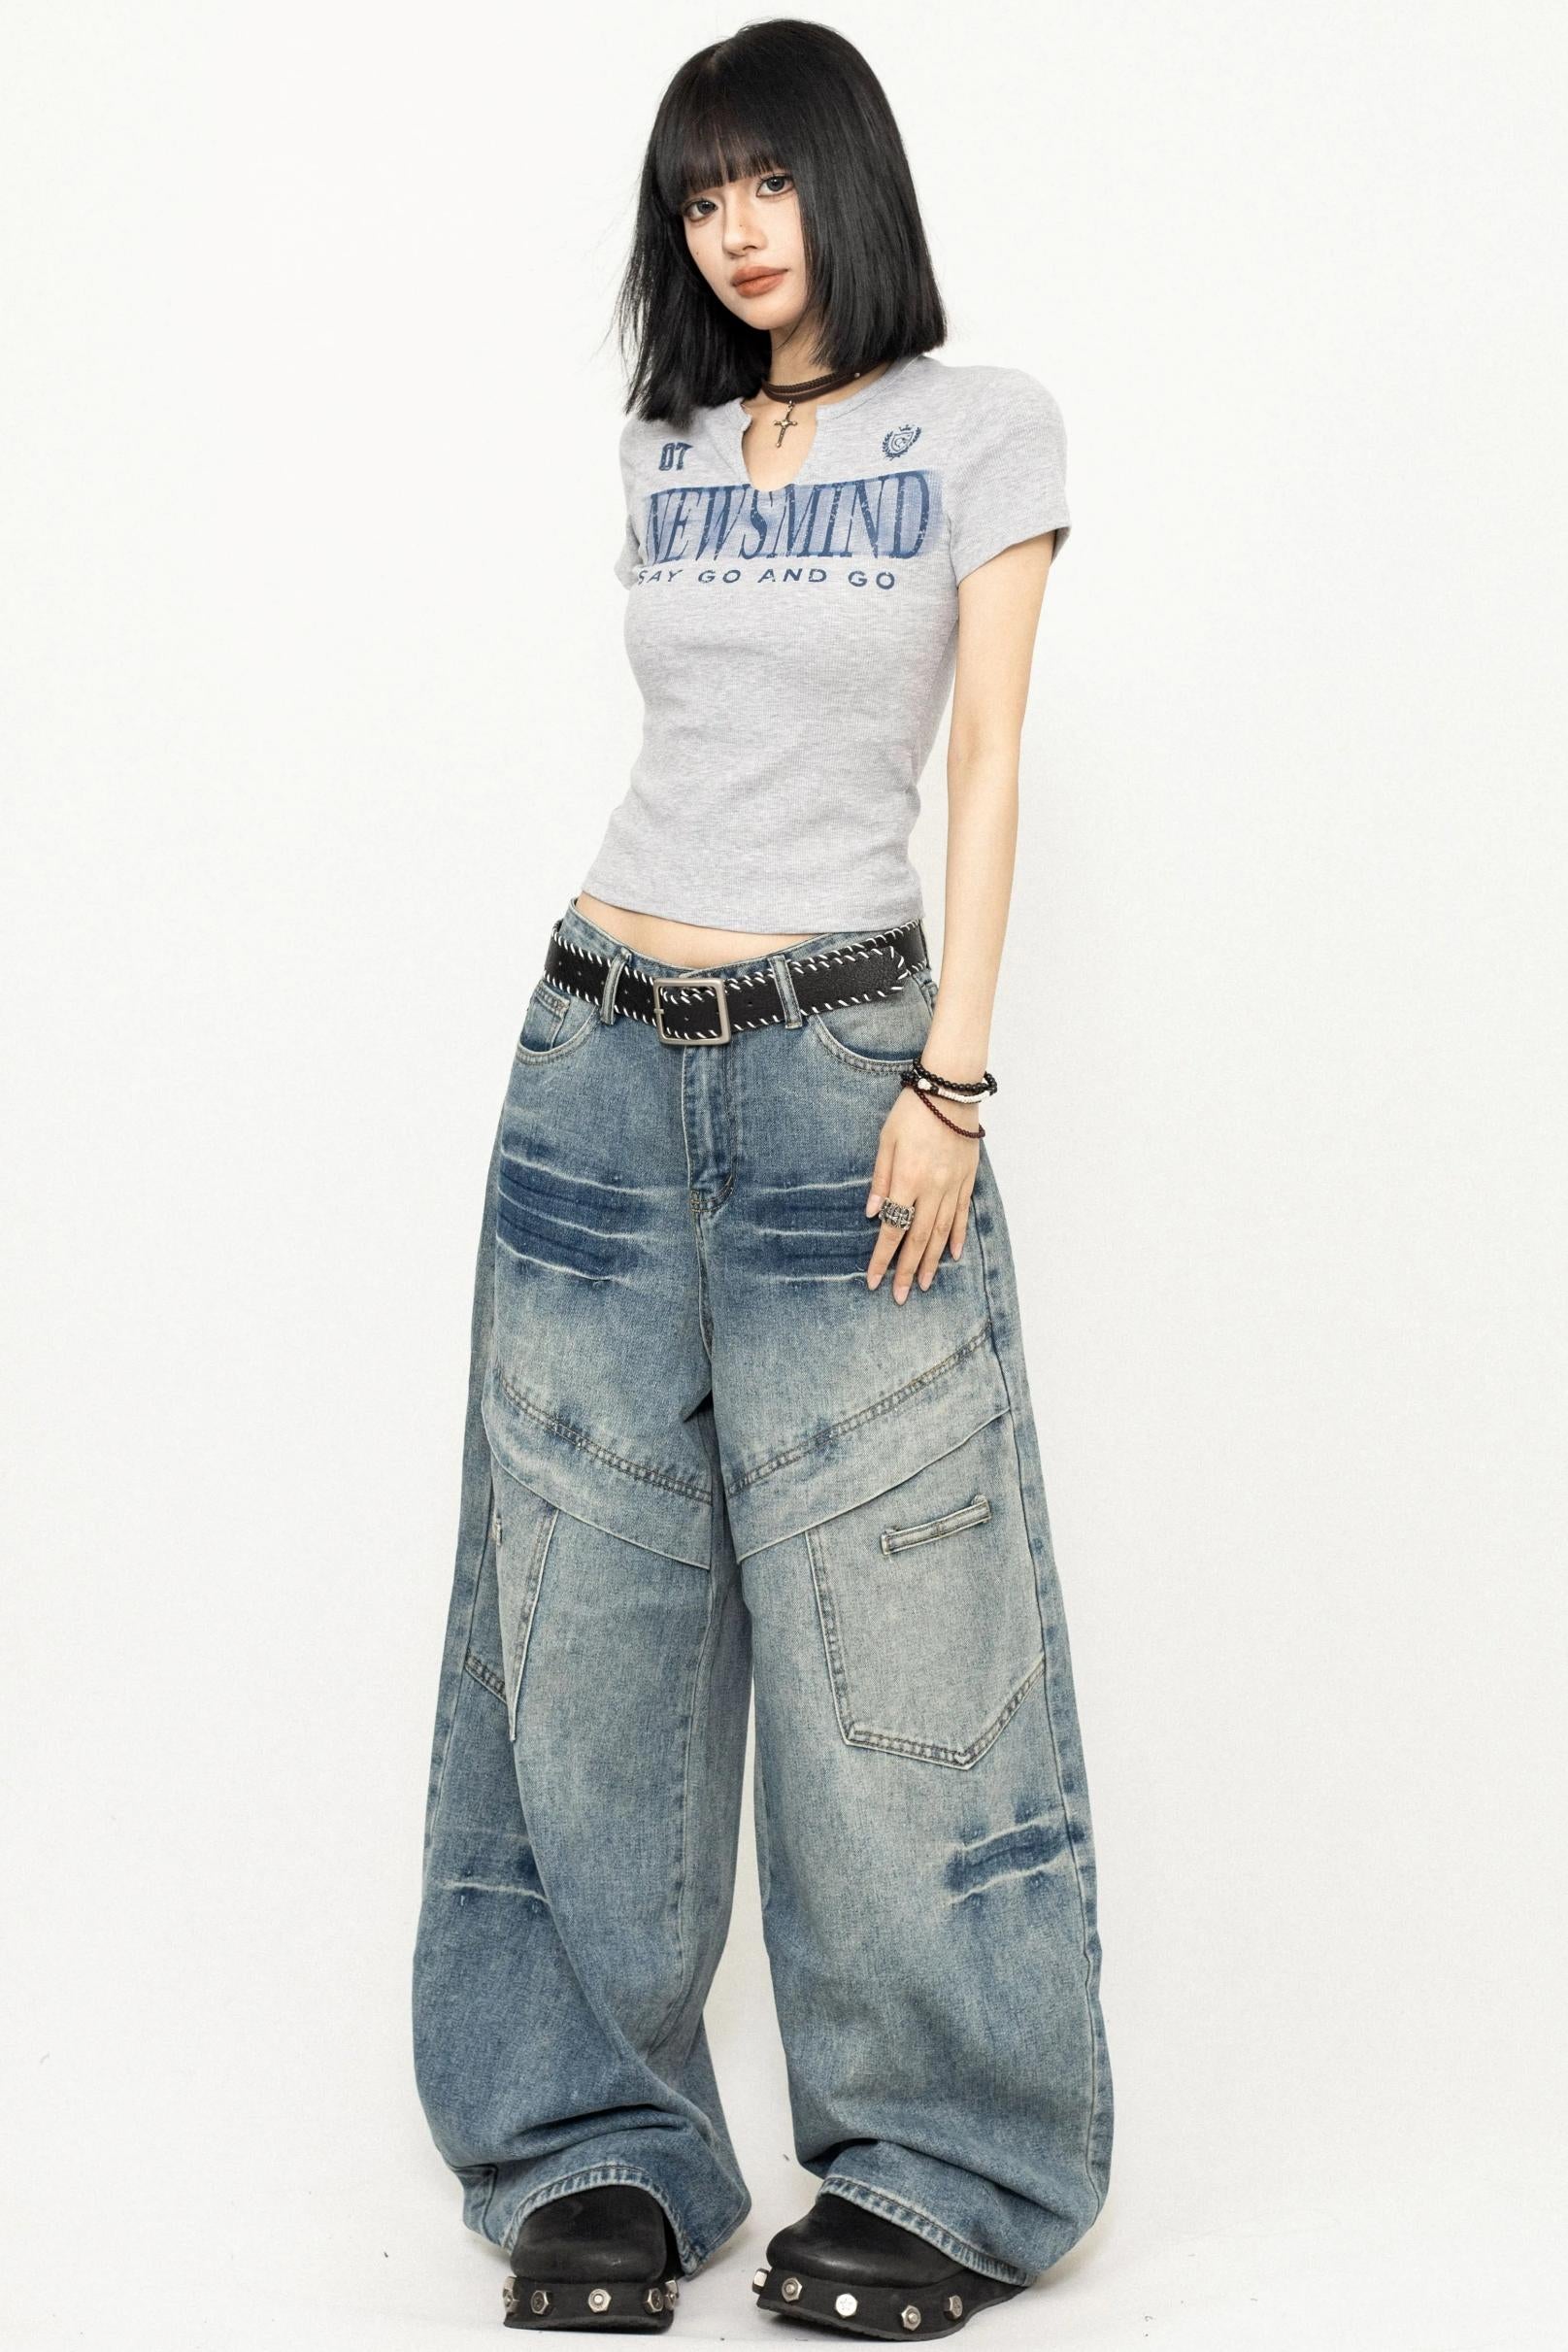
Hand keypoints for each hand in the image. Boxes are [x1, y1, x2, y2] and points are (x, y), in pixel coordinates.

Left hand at [864, 1084, 980, 1300]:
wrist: (950, 1089)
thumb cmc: (912, 1110)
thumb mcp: (885, 1140)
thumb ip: (880, 1179)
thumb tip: (874, 1214)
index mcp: (907, 1179)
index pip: (893, 1228)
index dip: (883, 1258)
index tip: (874, 1280)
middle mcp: (932, 1188)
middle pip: (918, 1238)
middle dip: (907, 1270)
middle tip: (901, 1296)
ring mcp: (953, 1185)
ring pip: (941, 1232)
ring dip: (932, 1261)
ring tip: (923, 1284)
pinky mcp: (967, 1178)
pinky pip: (961, 1213)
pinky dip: (957, 1236)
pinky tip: (952, 1255)